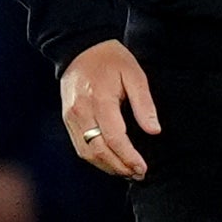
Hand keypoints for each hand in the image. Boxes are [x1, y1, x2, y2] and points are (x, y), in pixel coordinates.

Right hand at [56, 40, 160, 180]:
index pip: (114, 138)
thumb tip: (154, 131)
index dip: (129, 157)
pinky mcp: (67, 120)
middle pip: (98, 150)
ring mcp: (71, 117)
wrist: (80, 48)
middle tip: (138, 174)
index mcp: (99, 100)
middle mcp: (81, 112)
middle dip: (119, 167)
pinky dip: (96, 159)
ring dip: (107, 167)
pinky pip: (80, 146)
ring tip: (127, 172)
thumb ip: (144, 104)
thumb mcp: (134, 75)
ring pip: (87, 153)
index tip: (143, 167)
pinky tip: (111, 162)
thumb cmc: (111, 59)